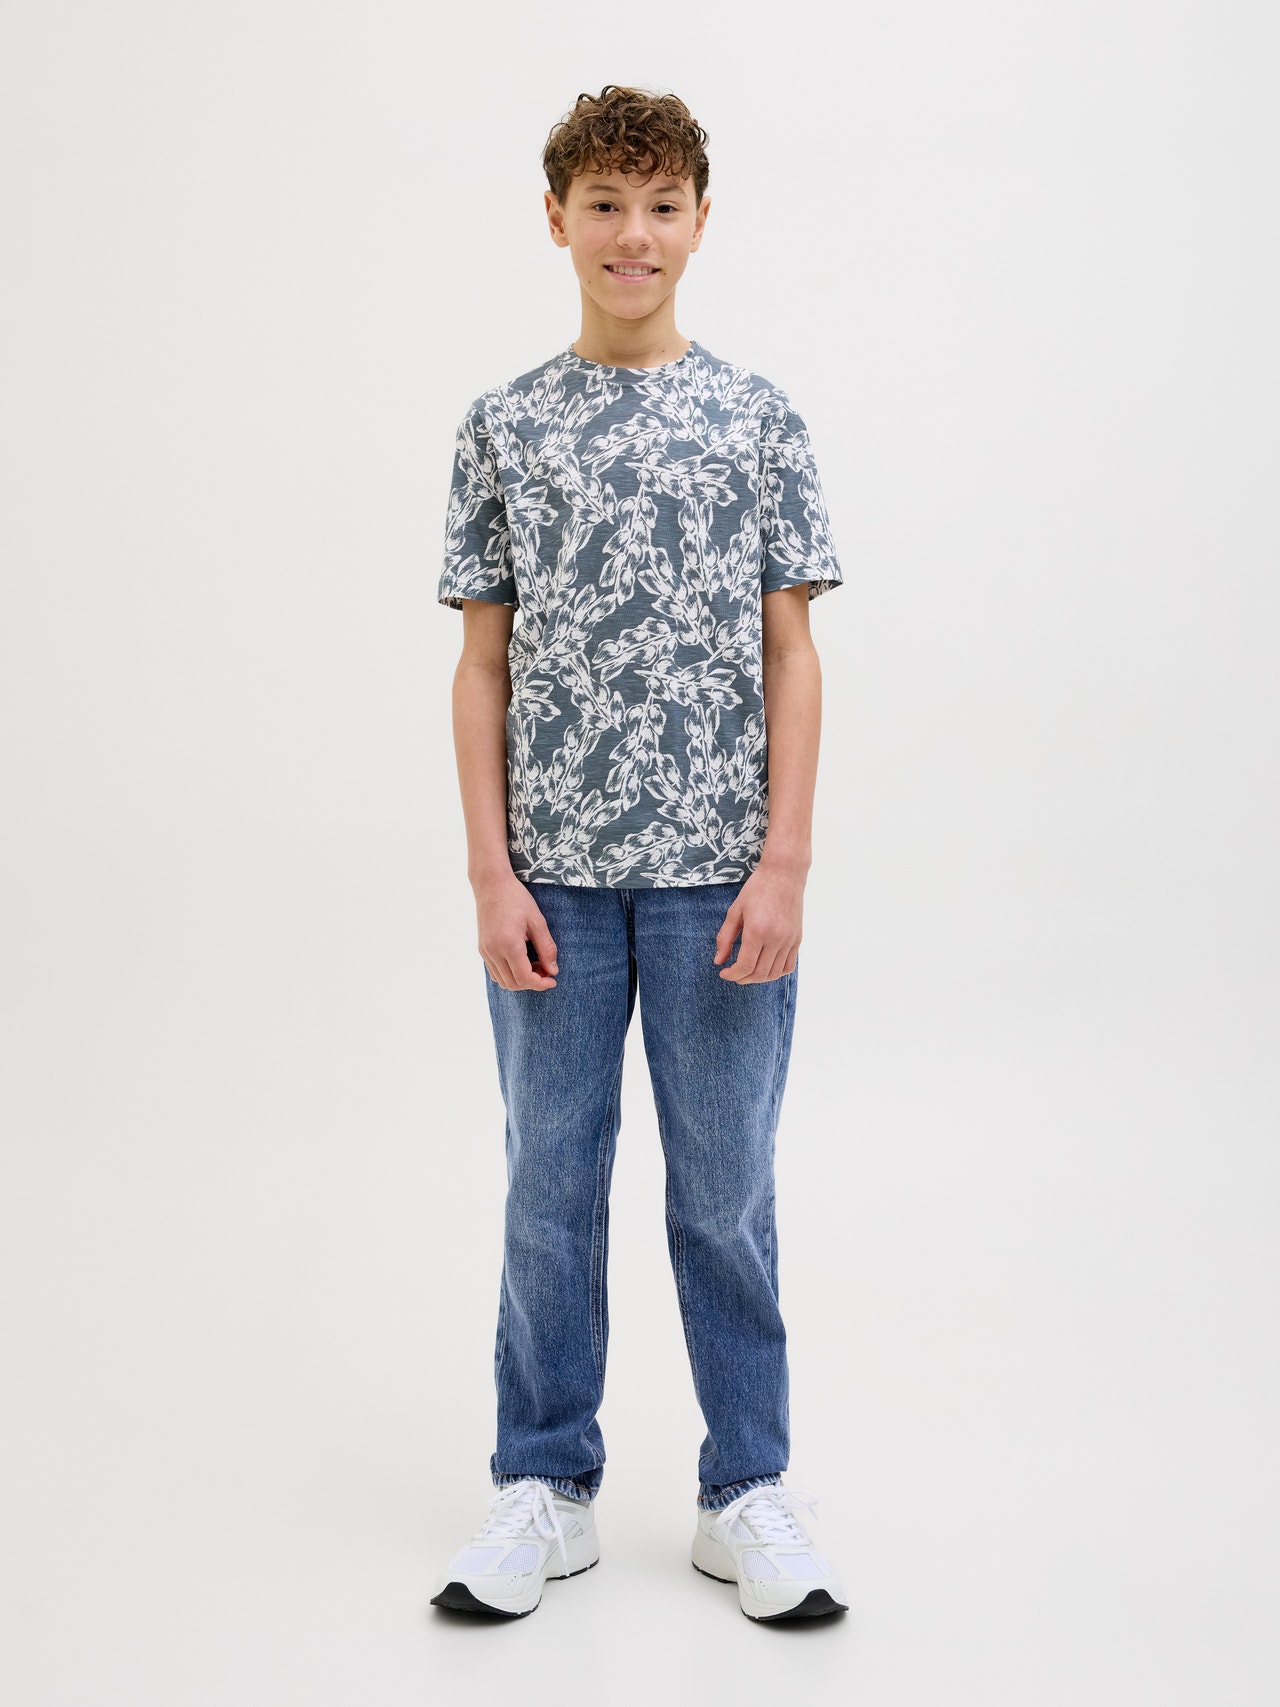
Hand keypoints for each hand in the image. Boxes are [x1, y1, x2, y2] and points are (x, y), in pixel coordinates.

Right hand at [473, 873, 558, 990]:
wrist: (492, 885)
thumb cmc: (517, 899)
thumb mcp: (537, 922)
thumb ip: (547, 948)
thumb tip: (553, 971)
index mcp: (508, 944)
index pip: (524, 978)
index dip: (541, 984)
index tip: (553, 980)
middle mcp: (493, 951)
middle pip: (513, 983)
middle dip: (532, 983)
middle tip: (547, 970)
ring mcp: (485, 951)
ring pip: (503, 981)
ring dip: (520, 980)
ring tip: (535, 964)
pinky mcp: (482, 949)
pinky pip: (495, 972)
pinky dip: (509, 974)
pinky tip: (522, 961)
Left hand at [713, 863, 803, 983]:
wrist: (784, 874)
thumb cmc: (757, 889)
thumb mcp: (735, 911)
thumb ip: (726, 937)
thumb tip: (718, 961)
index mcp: (757, 931)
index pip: (745, 966)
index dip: (732, 975)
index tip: (724, 972)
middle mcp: (776, 938)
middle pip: (759, 973)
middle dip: (743, 979)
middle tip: (733, 974)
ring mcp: (789, 940)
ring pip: (774, 973)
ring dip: (759, 978)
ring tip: (747, 972)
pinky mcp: (797, 938)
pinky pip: (788, 966)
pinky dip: (776, 973)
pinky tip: (765, 967)